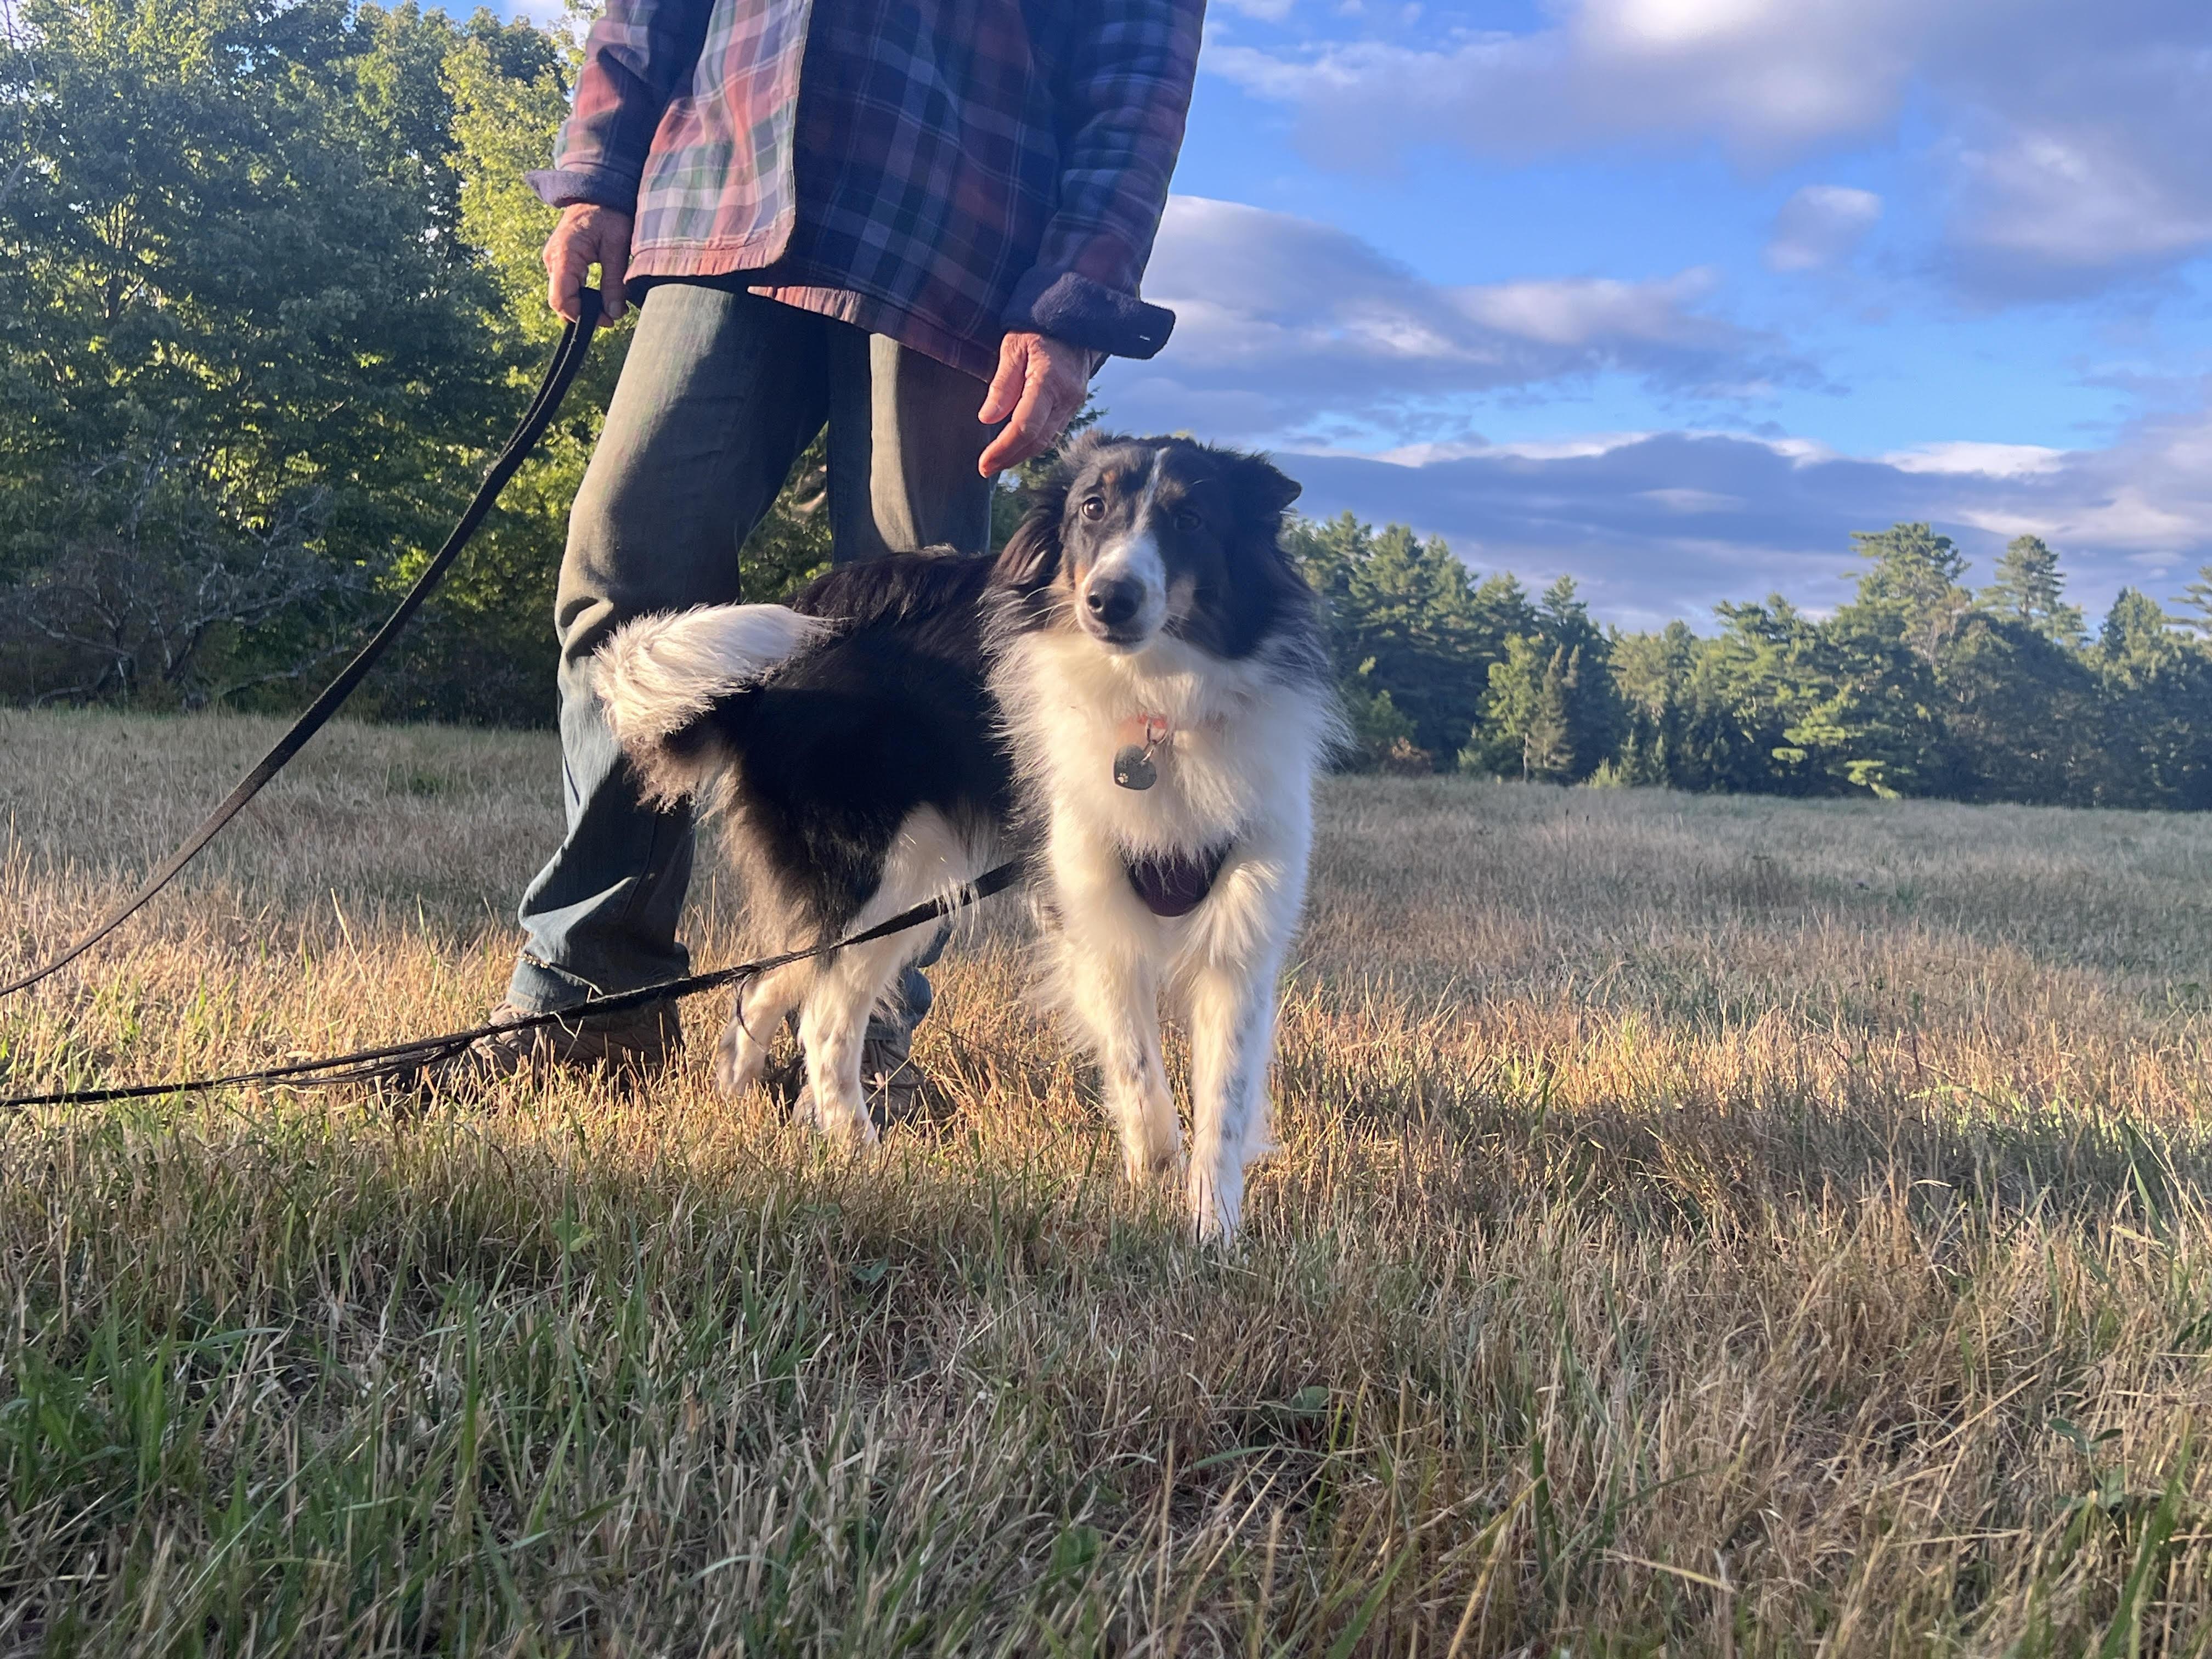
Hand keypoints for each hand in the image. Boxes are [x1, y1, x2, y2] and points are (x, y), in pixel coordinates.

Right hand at [543, 203, 633, 326]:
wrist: (597, 190)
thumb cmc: (609, 213)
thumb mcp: (617, 247)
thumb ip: (614, 281)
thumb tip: (614, 313)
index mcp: (564, 255)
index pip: (561, 299)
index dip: (581, 317)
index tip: (607, 321)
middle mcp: (552, 259)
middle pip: (560, 301)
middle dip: (584, 314)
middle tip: (612, 317)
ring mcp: (553, 259)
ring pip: (563, 295)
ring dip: (584, 306)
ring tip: (611, 307)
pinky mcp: (560, 260)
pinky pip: (566, 285)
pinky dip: (582, 295)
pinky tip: (602, 296)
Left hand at [977, 331, 1089, 474]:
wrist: (1074, 321)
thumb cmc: (1038, 329)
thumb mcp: (1013, 347)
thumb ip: (1002, 384)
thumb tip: (988, 418)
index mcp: (1049, 381)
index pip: (1025, 427)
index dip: (1004, 449)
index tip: (984, 462)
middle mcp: (1066, 397)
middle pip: (1037, 440)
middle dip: (1010, 458)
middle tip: (986, 468)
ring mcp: (1074, 403)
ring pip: (1047, 440)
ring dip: (1021, 454)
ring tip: (997, 461)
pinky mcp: (1074, 405)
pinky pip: (1053, 431)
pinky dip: (1033, 442)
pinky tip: (1017, 446)